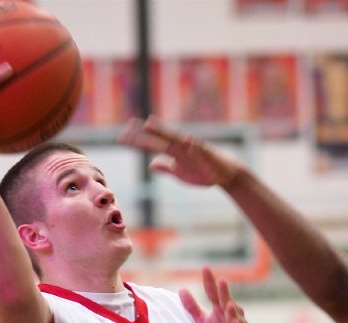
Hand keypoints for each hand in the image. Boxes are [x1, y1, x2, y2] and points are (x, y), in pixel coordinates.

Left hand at [119, 115, 242, 188]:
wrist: (226, 174)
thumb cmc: (203, 172)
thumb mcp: (180, 173)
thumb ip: (166, 168)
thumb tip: (151, 164)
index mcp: (173, 152)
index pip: (152, 146)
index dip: (137, 142)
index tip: (121, 138)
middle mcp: (180, 147)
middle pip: (159, 139)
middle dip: (145, 134)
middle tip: (129, 126)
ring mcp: (193, 149)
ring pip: (176, 139)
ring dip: (164, 132)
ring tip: (150, 124)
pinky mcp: (206, 154)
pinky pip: (199, 148)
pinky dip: (193, 144)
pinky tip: (186, 139)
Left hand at [180, 267, 253, 322]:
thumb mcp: (202, 321)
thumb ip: (192, 307)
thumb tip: (181, 290)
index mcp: (220, 308)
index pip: (213, 293)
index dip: (209, 282)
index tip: (205, 268)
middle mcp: (230, 313)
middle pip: (226, 301)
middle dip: (224, 292)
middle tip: (221, 280)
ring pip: (234, 316)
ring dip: (232, 310)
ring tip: (228, 303)